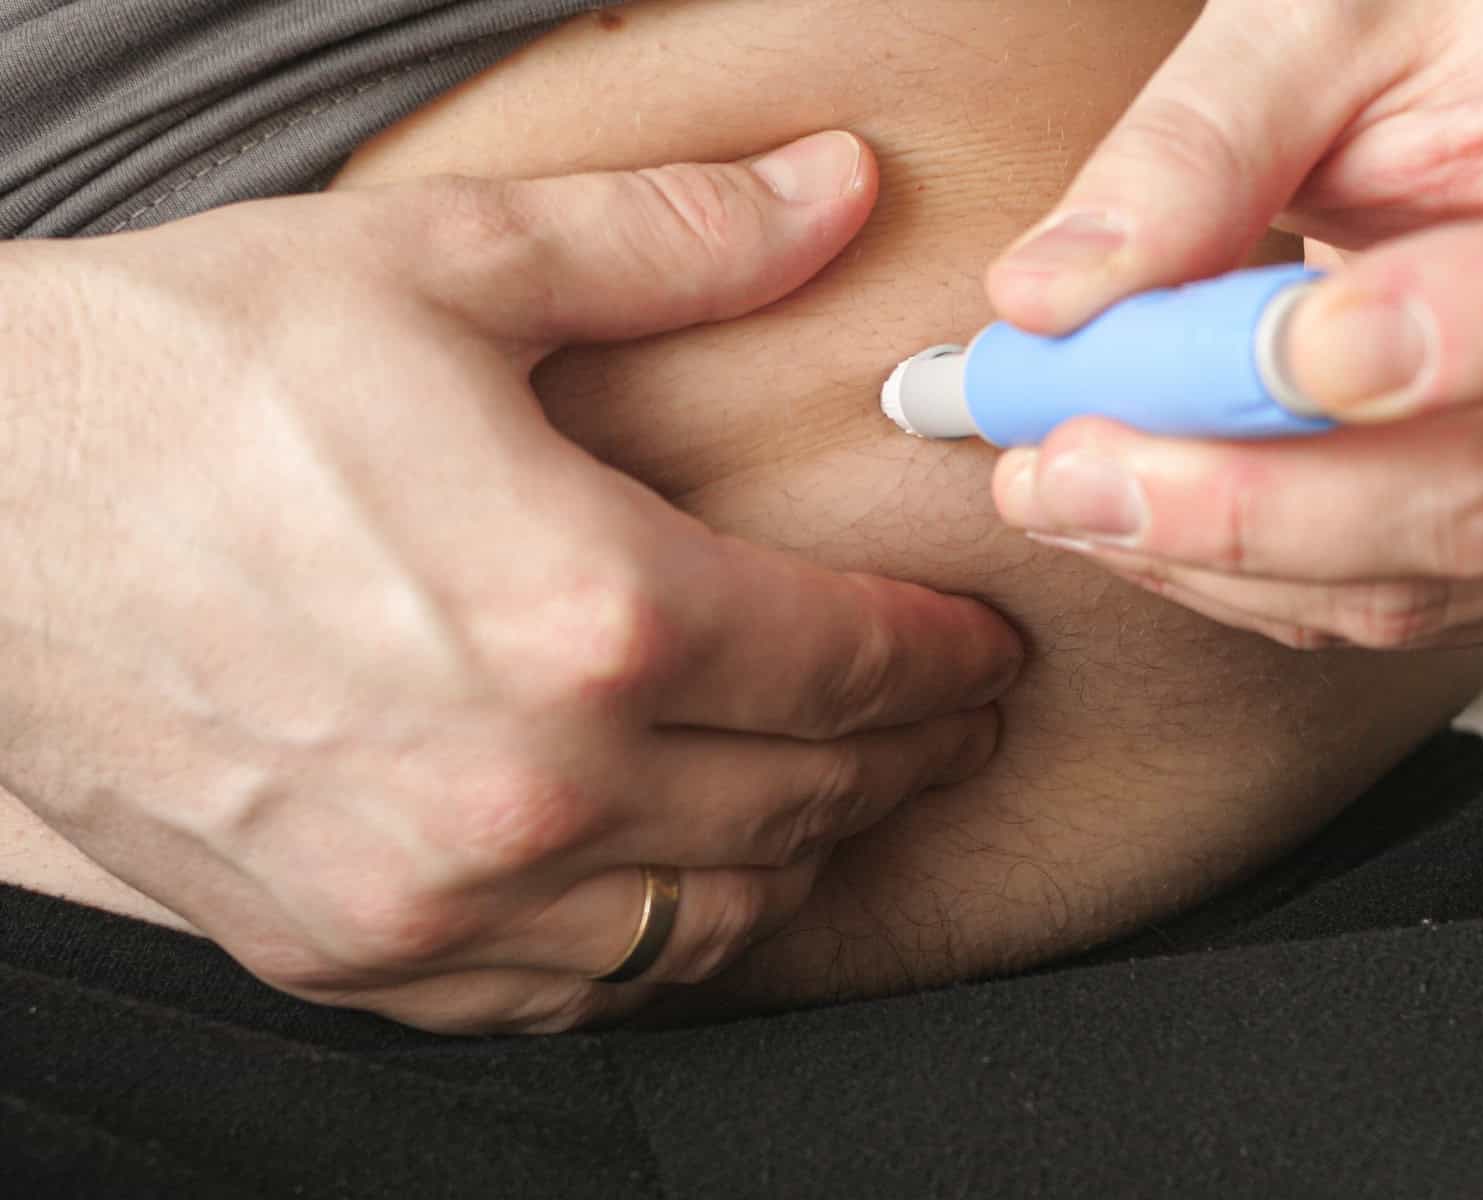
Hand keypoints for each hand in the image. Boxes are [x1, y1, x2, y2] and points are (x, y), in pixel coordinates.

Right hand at [0, 131, 1020, 1032]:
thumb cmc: (193, 377)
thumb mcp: (446, 268)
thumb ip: (673, 238)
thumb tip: (837, 188)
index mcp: (587, 607)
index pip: (850, 663)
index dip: (943, 657)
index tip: (982, 649)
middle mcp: (534, 783)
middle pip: (806, 797)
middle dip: (909, 756)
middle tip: (950, 719)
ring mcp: (441, 893)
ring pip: (712, 918)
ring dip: (807, 853)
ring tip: (842, 792)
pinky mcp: (357, 949)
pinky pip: (577, 992)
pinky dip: (665, 941)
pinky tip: (683, 882)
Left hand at [985, 0, 1482, 649]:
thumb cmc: (1432, 58)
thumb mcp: (1334, 33)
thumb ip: (1208, 143)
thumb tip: (1054, 292)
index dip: (1442, 339)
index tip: (1275, 351)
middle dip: (1245, 504)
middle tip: (1072, 467)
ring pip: (1408, 582)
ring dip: (1202, 556)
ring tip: (1055, 490)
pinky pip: (1373, 603)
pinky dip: (1227, 575)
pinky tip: (1127, 516)